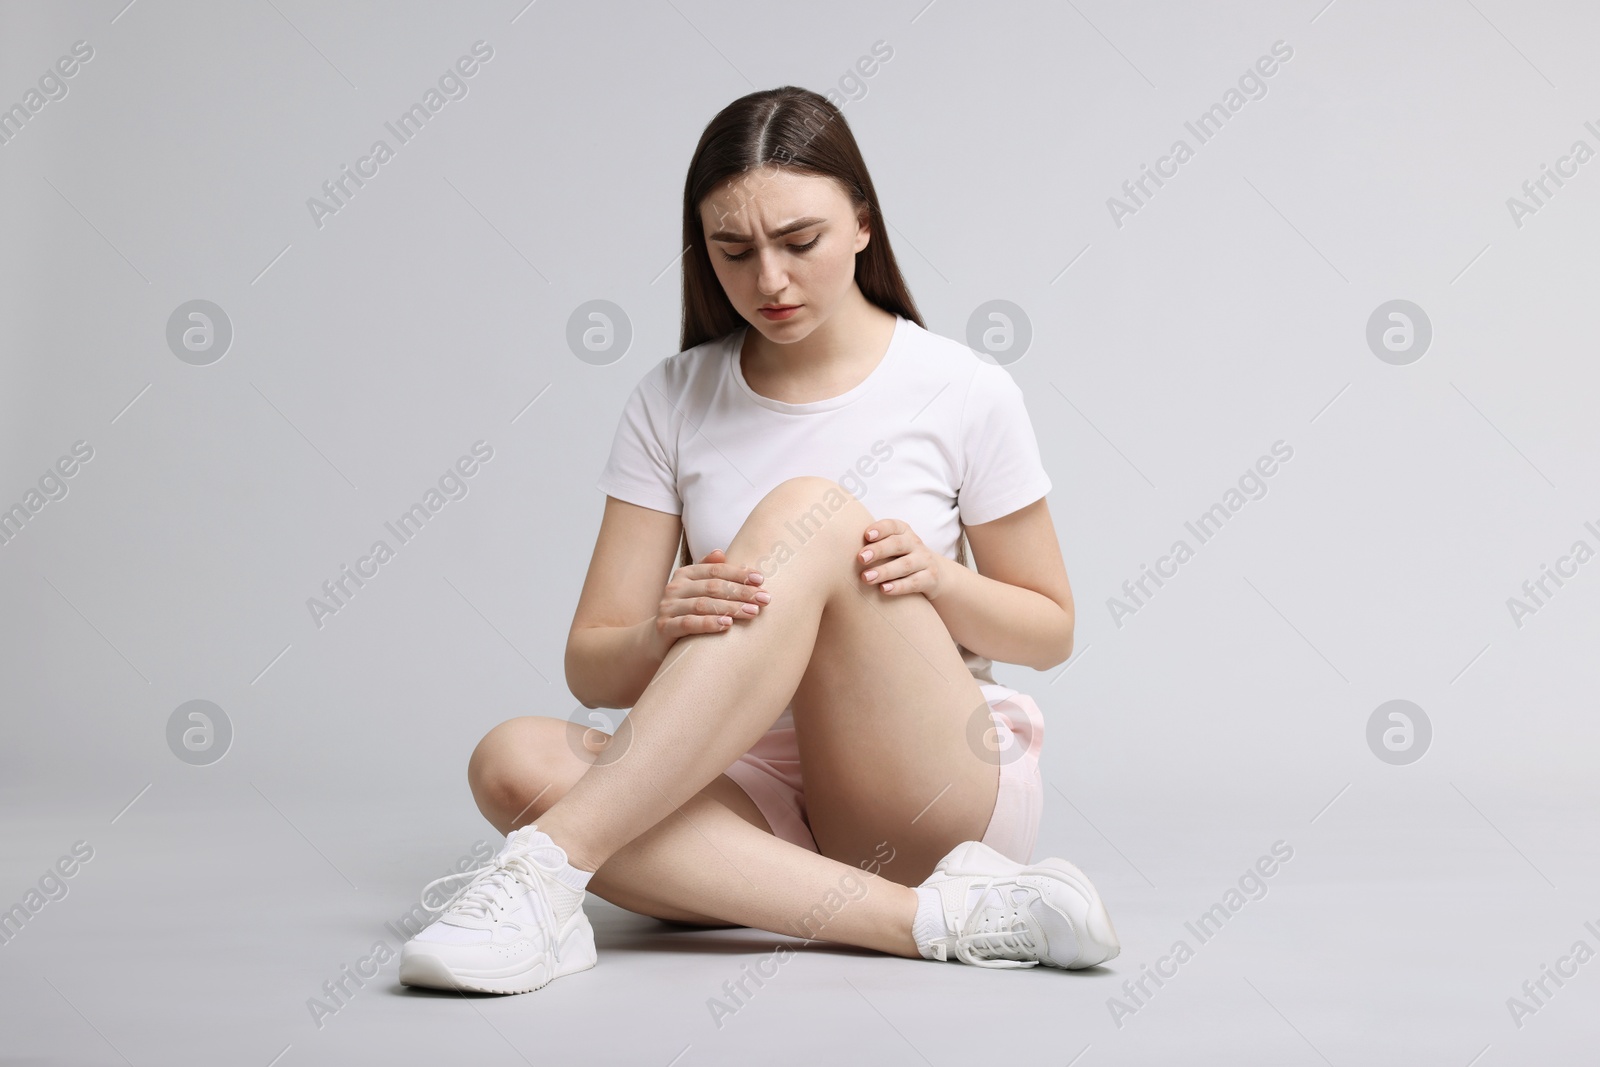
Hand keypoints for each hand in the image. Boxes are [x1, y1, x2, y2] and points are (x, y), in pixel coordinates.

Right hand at [654, 547, 769, 649]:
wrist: (657, 639)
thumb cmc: (685, 612)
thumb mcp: (696, 590)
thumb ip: (709, 572)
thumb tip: (720, 553)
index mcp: (685, 574)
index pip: (716, 570)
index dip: (739, 574)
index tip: (761, 580)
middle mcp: (675, 587)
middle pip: (713, 587)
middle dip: (741, 592)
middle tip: (764, 599)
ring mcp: (668, 607)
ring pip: (703, 604)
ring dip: (731, 608)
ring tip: (752, 612)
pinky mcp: (664, 627)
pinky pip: (689, 623)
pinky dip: (709, 623)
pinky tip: (727, 625)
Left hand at [857, 519, 943, 598]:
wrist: (933, 574)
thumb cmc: (898, 558)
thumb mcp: (889, 547)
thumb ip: (870, 544)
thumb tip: (834, 545)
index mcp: (903, 531)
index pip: (893, 525)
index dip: (880, 529)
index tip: (866, 536)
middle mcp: (915, 543)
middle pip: (898, 544)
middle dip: (878, 550)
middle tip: (860, 558)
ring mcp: (925, 561)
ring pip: (906, 565)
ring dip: (885, 571)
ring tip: (866, 578)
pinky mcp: (930, 579)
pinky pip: (915, 582)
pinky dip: (899, 586)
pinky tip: (883, 589)